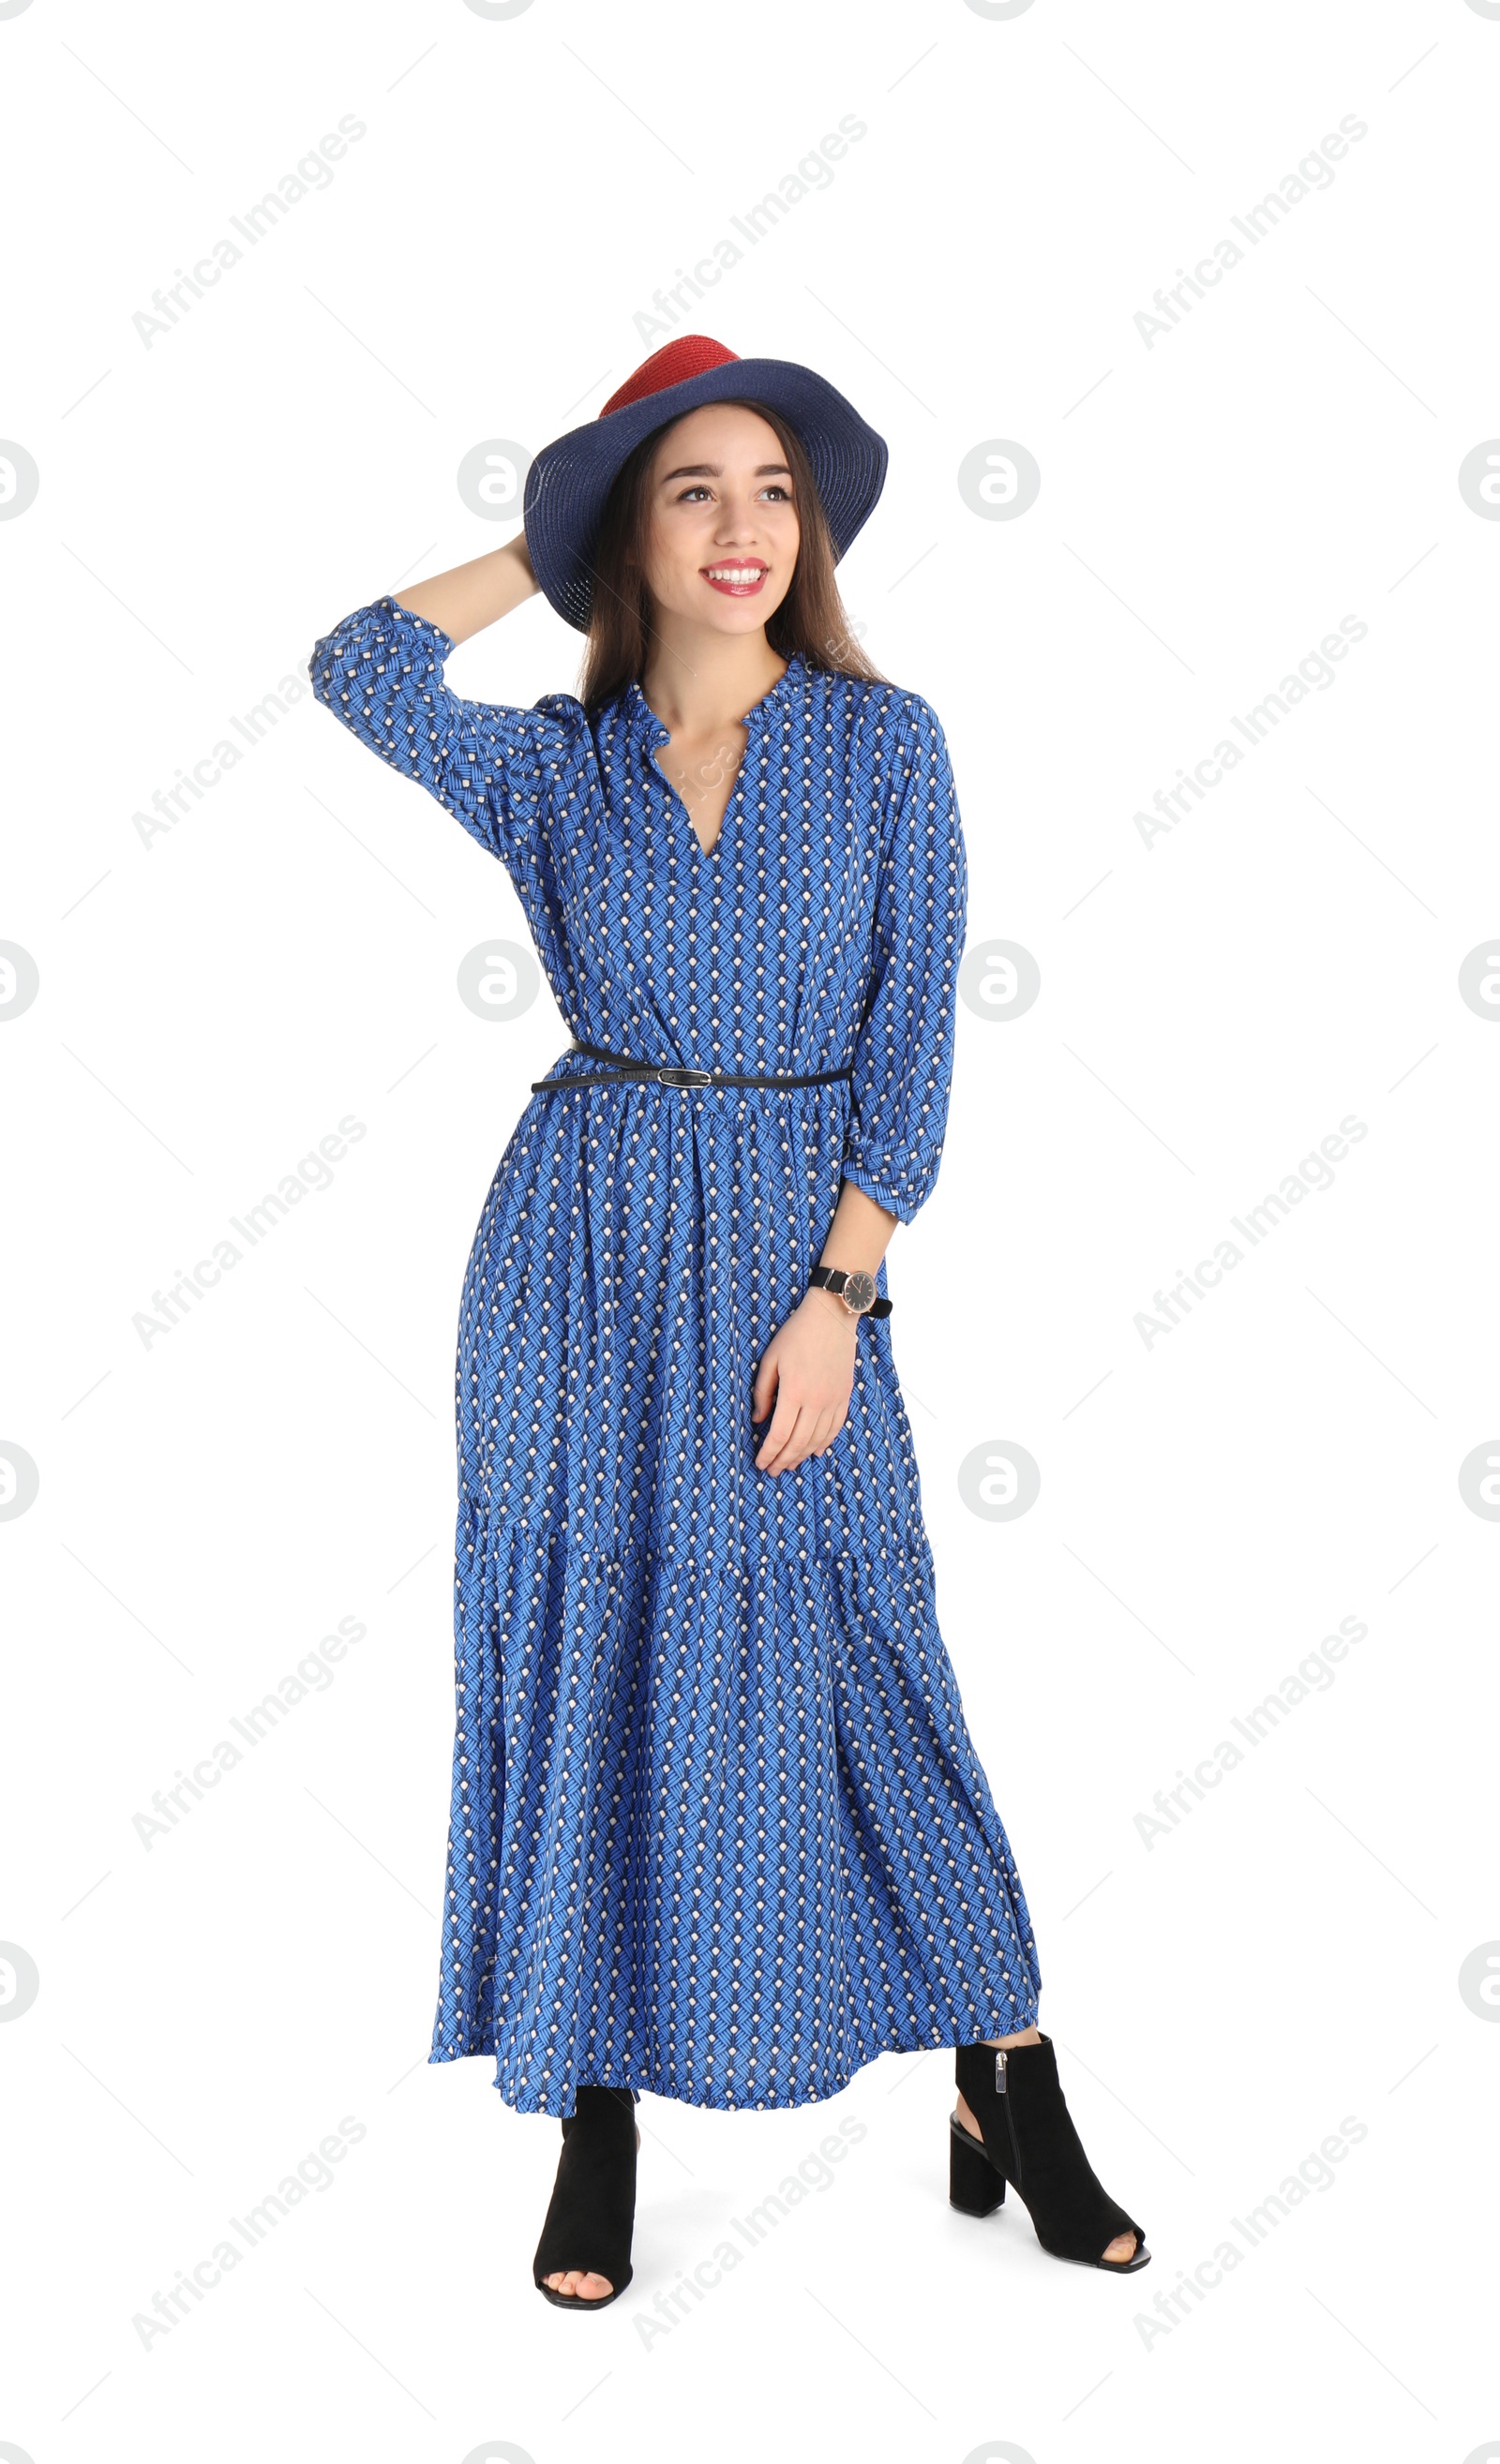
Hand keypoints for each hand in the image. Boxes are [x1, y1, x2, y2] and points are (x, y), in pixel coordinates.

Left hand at [751, 1290, 857, 1473]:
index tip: (760, 1462)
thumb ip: (763, 1393)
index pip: (779, 1434)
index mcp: (794, 1392)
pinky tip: (815, 1452)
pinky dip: (824, 1443)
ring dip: (802, 1455)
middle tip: (773, 1471)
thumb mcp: (770, 1360)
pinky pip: (835, 1428)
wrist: (831, 1317)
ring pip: (818, 1439)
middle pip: (798, 1442)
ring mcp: (834, 1400)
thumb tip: (758, 1420)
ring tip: (790, 1464)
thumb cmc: (795, 1335)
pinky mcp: (845, 1395)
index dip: (768, 1453)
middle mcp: (816, 1401)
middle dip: (783, 1460)